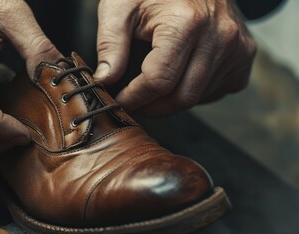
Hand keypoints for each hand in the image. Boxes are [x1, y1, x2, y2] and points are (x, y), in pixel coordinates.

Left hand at [94, 0, 255, 115]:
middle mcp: (219, 36)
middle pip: (182, 97)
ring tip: (154, 84)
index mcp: (186, 22)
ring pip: (199, 96)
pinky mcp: (245, 54)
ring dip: (172, 99)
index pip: (158, 81)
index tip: (119, 100)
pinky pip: (218, 90)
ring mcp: (237, 46)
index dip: (134, 97)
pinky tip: (182, 74)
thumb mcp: (120, 6)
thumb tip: (104, 81)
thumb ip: (110, 43)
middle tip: (134, 101)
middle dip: (153, 107)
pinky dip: (196, 91)